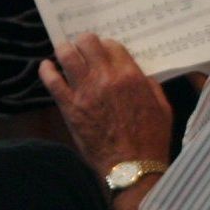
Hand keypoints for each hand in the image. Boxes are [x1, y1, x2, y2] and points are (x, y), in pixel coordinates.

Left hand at [39, 34, 172, 175]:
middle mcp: (106, 78)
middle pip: (87, 42)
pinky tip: (47, 67)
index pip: (112, 45)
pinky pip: (51, 80)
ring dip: (63, 50)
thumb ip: (150, 85)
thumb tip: (139, 74)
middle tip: (81, 48)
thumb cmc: (151, 140)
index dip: (106, 45)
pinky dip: (46, 70)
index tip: (101, 51)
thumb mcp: (162, 107)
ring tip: (63, 53)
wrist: (133, 167)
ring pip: (66, 55)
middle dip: (83, 42)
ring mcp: (86, 91)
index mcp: (131, 76)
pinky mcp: (69, 106)